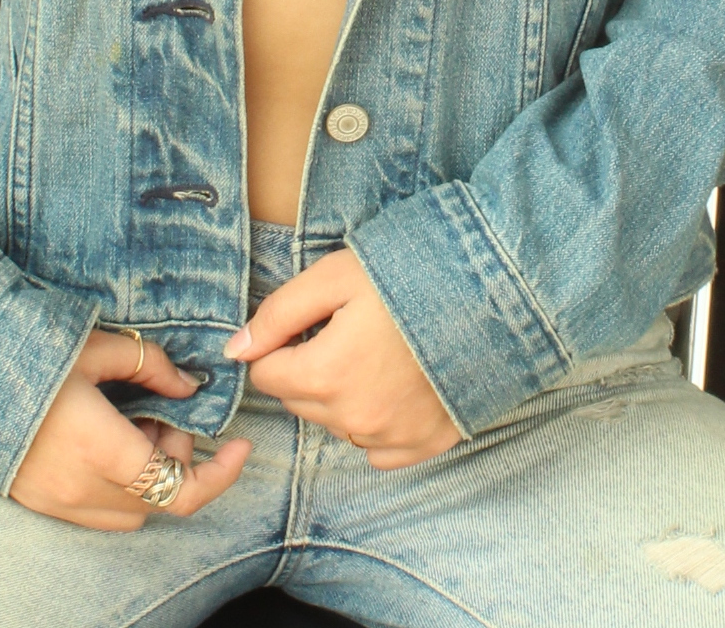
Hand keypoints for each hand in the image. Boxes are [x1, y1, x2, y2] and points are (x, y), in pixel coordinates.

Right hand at [10, 328, 251, 529]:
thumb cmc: (27, 353)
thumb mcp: (95, 349)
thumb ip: (151, 367)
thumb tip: (190, 387)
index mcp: (99, 448)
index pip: (178, 490)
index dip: (219, 475)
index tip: (241, 446)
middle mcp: (80, 488)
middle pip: (159, 499)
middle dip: (177, 460)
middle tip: (163, 412)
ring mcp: (57, 503)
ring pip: (132, 513)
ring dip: (149, 477)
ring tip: (134, 426)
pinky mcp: (40, 504)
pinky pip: (99, 514)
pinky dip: (121, 488)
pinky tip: (108, 443)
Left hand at [224, 247, 461, 468]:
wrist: (490, 294)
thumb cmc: (407, 276)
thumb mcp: (333, 277)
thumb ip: (278, 315)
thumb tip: (234, 351)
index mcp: (326, 375)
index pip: (267, 374)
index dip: (281, 343)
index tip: (311, 320)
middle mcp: (354, 419)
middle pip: (300, 400)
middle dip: (309, 367)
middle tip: (347, 329)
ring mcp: (392, 437)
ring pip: (336, 423)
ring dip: (341, 394)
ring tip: (376, 351)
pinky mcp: (425, 445)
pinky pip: (377, 448)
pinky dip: (377, 422)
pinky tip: (396, 385)